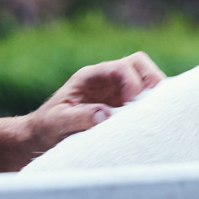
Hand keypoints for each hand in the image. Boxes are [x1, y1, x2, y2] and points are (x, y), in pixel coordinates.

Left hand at [27, 51, 164, 150]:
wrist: (43, 135)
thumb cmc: (47, 126)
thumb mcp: (56, 121)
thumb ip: (78, 117)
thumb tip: (105, 115)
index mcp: (90, 76)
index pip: (121, 67)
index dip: (132, 81)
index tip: (131, 102)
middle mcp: (107, 78)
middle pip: (139, 63)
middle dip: (150, 78)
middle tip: (151, 102)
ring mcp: (117, 89)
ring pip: (146, 77)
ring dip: (154, 91)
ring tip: (152, 111)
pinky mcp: (124, 103)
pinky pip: (146, 95)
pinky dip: (153, 102)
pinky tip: (150, 117)